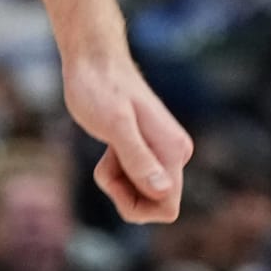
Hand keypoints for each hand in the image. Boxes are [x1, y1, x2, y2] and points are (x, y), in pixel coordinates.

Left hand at [62, 52, 191, 223]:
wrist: (94, 61)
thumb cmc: (99, 88)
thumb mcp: (114, 125)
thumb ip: (137, 157)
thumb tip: (163, 191)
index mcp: (174, 152)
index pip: (167, 209)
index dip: (135, 205)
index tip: (115, 178)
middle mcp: (176, 155)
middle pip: (154, 204)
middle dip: (123, 191)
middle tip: (107, 159)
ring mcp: (164, 153)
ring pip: (142, 193)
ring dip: (116, 180)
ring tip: (107, 148)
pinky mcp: (150, 150)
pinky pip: (134, 181)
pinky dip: (115, 171)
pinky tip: (109, 147)